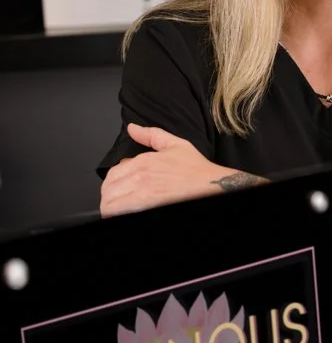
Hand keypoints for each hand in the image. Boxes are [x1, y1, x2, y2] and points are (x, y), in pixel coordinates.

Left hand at [100, 123, 220, 217]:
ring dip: (111, 207)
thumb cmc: (197, 170)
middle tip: (120, 203)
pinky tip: (123, 215)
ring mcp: (140, 191)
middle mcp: (138, 175)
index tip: (122, 190)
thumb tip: (132, 128)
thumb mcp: (176, 145)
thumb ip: (150, 135)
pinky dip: (115, 214)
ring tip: (121, 210)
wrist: (212, 185)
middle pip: (107, 189)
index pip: (113, 174)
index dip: (116, 184)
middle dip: (111, 196)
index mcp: (142, 160)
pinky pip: (115, 211)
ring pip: (108, 202)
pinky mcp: (143, 205)